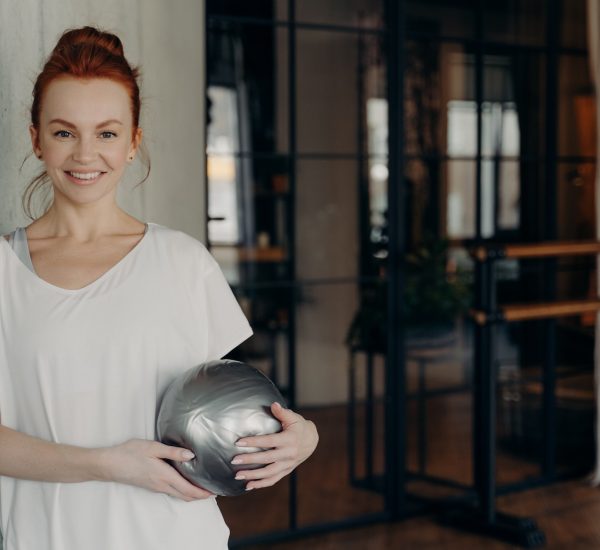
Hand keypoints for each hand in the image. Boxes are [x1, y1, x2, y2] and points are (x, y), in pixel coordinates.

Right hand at [97, 438, 213, 501]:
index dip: (202, 493)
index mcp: (164, 476)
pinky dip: (182, 491)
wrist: (109, 464)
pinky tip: (184, 483)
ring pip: (178, 494)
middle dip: (200, 495)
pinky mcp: (150, 485)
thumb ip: (173, 452)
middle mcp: (161, 485)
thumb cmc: (130, 453)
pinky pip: (170, 491)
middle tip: (213, 491)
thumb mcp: (153, 448)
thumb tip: (192, 456)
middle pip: (185, 495)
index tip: (215, 491)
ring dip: (191, 494)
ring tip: (202, 488)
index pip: (188, 489)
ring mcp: (155, 487)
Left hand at [231, 402, 318, 490]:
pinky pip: (273, 480)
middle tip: (234, 461)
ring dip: (253, 475)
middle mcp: (288, 454)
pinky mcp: (286, 471)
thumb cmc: (299, 426)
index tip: (239, 442)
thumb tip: (273, 404)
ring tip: (237, 476)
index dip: (254, 442)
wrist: (312, 440)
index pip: (268, 441)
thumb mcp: (293, 417)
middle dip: (249, 460)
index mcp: (289, 439)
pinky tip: (248, 486)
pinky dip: (261, 484)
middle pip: (266, 459)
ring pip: (269, 473)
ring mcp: (287, 464)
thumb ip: (282, 412)